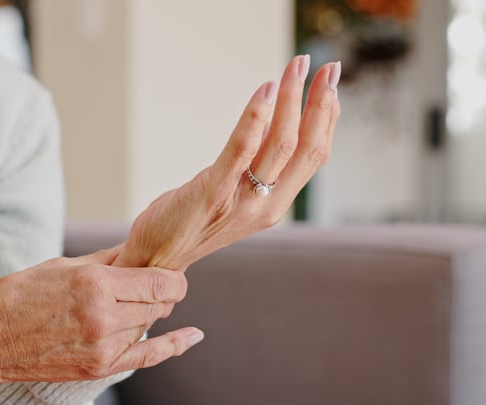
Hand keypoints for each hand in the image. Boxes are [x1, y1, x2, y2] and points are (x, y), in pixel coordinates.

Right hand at [0, 248, 202, 404]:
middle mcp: (104, 316)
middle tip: (150, 282)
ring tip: (128, 302)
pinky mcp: (97, 368)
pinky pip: (147, 357)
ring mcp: (103, 346)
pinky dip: (173, 345)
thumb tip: (136, 250)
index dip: (173, 276)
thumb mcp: (60, 266)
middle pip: (159, 303)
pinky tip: (192, 336)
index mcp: (94, 284)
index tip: (173, 271)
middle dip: (160, 291)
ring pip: (149, 324)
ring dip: (147, 312)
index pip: (160, 282)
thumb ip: (106, 261)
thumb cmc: (15, 297)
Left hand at [115, 56, 340, 270]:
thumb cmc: (192, 220)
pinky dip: (256, 118)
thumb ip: (256, 162)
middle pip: (307, 147)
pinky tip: (264, 91)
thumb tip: (275, 116)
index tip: (330, 83)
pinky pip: (241, 151)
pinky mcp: (213, 194)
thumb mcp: (234, 192)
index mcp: (276, 204)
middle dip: (321, 103)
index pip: (315, 156)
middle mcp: (267, 206)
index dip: (328, 117)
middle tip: (327, 66)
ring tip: (295, 67)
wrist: (155, 257)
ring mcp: (242, 202)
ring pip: (281, 144)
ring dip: (291, 100)